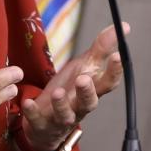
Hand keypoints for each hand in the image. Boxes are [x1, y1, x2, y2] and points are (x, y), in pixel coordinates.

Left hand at [22, 23, 128, 150]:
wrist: (48, 121)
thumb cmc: (71, 90)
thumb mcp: (85, 66)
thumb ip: (102, 48)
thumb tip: (123, 26)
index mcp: (93, 91)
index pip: (108, 83)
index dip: (114, 72)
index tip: (117, 56)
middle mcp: (79, 106)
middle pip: (89, 102)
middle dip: (87, 92)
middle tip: (83, 79)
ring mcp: (61, 117)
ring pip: (65, 114)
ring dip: (61, 104)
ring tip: (58, 92)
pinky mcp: (41, 124)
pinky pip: (37, 119)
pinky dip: (33, 112)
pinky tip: (27, 102)